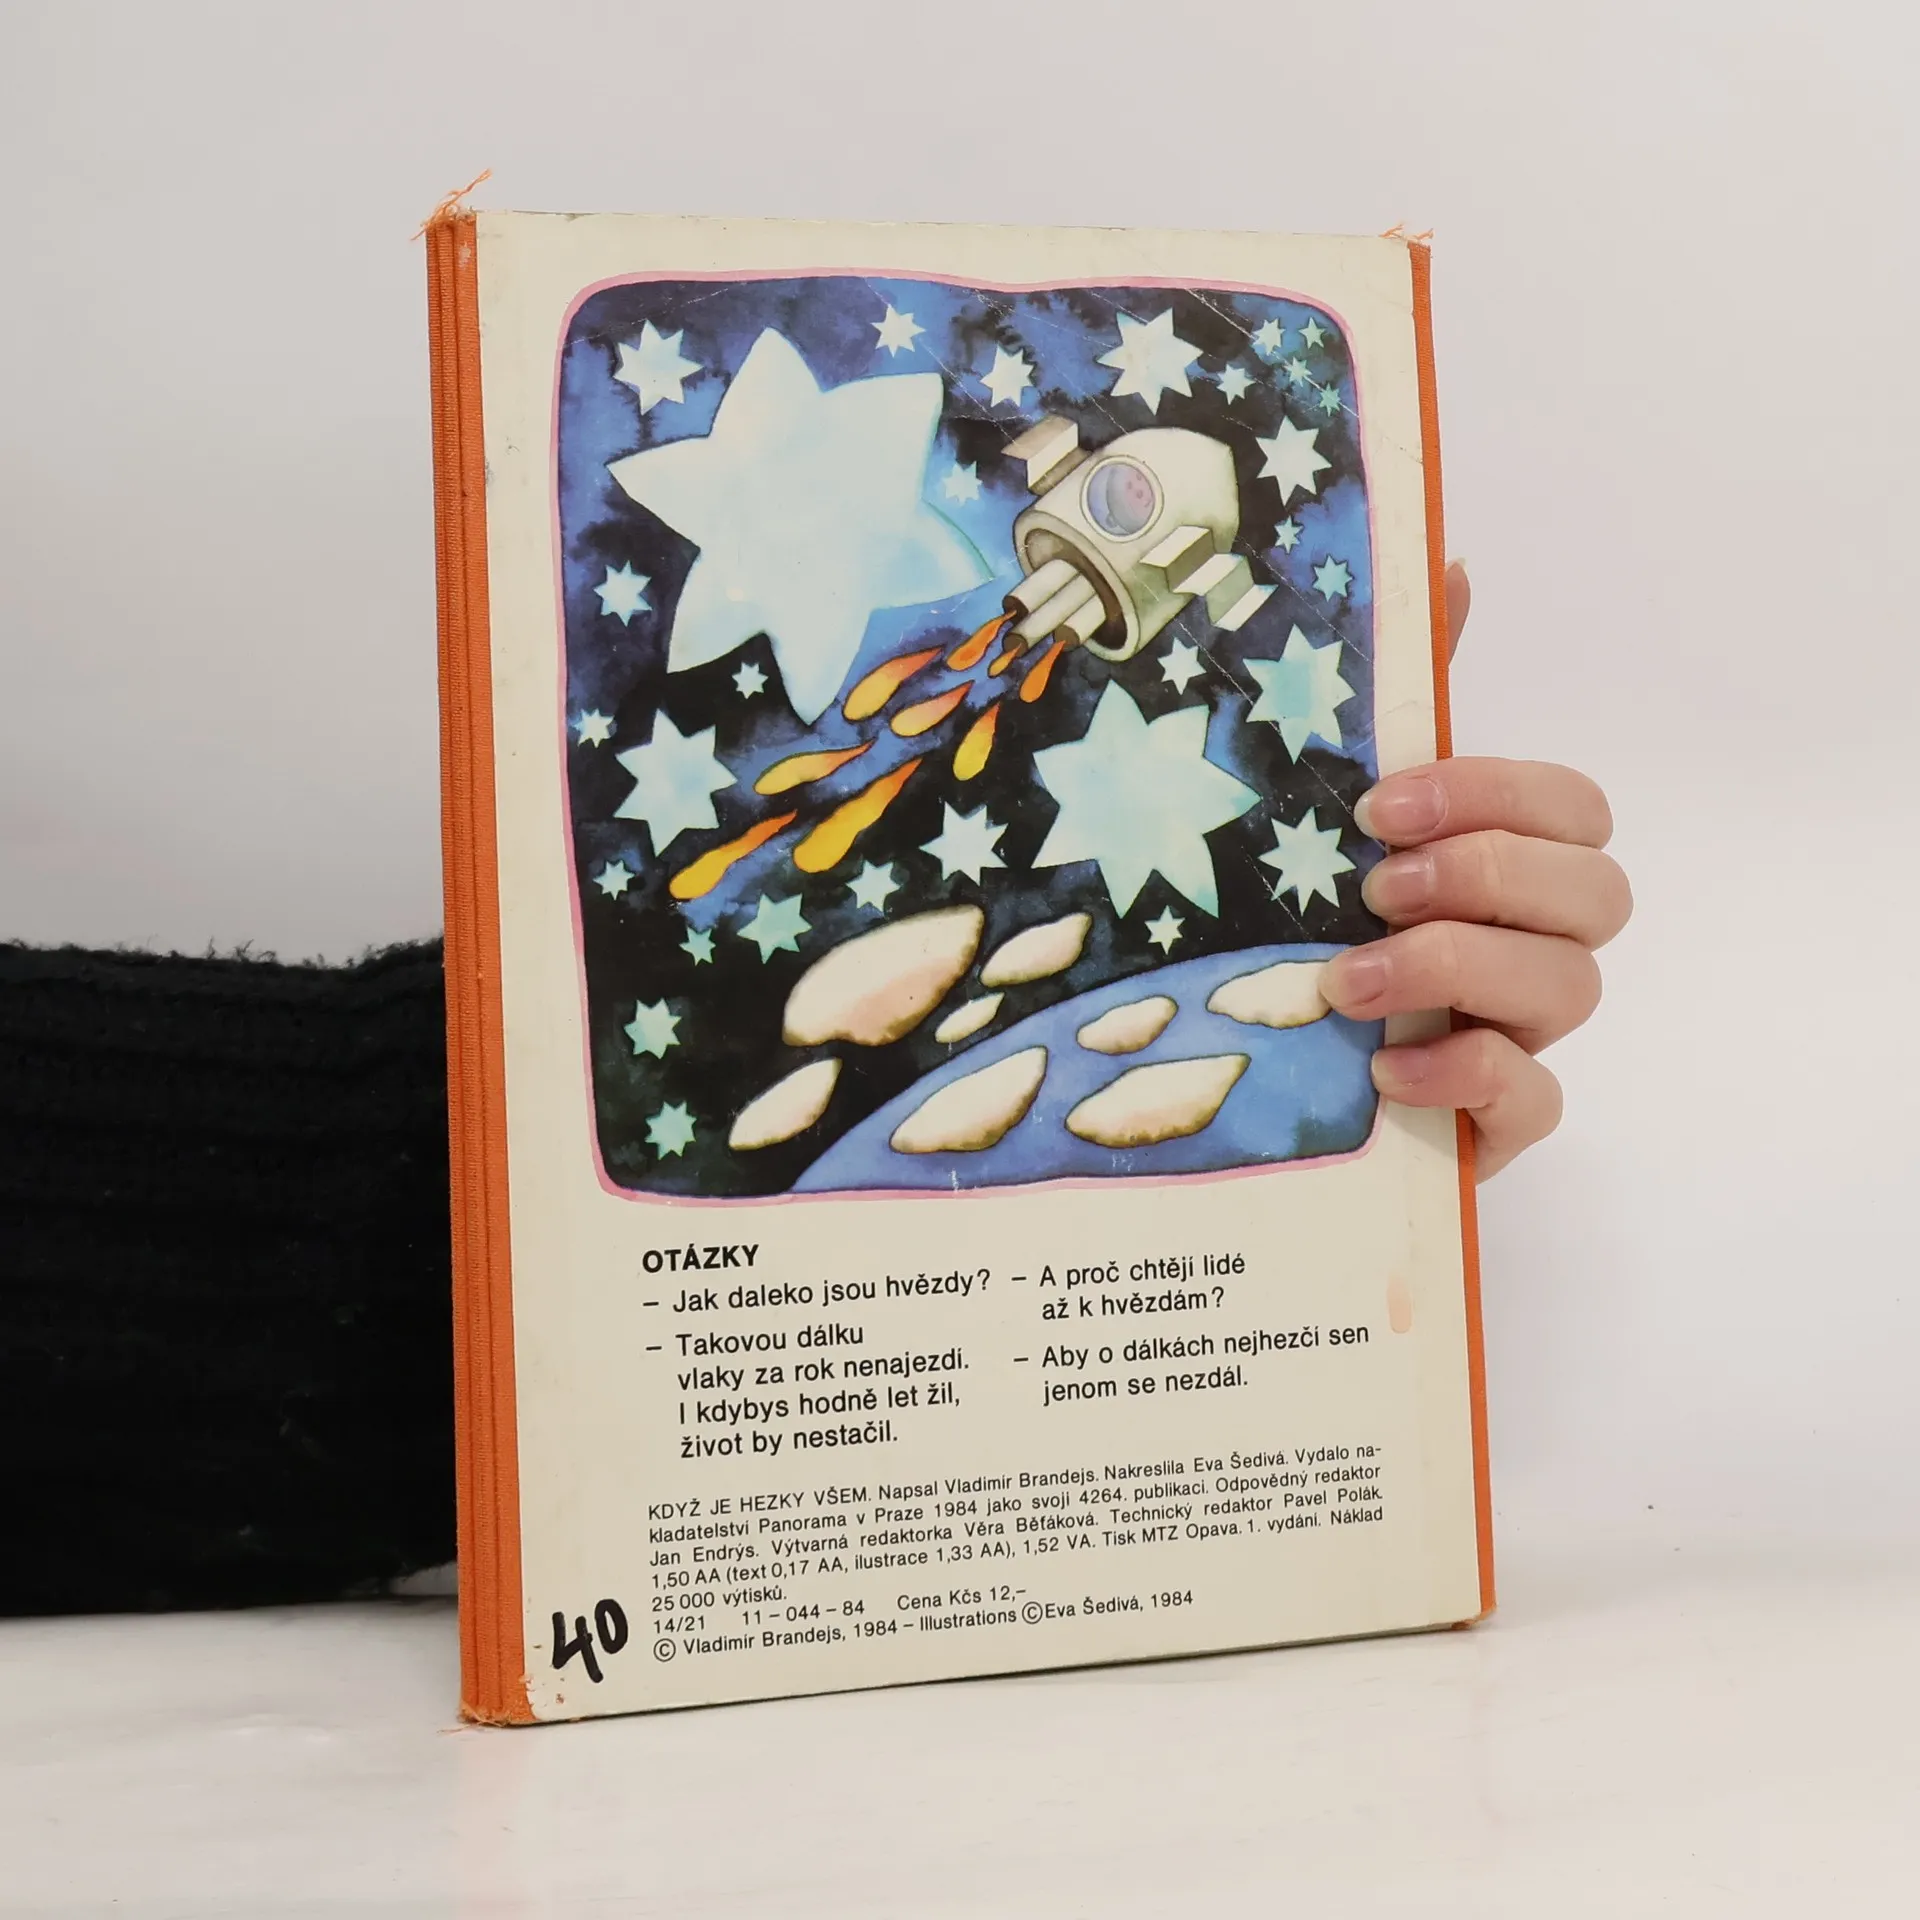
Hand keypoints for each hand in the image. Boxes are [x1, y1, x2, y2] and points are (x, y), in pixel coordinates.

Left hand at [1321, 562, 1630, 1178]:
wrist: (1251, 1063)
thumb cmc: (1307, 921)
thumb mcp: (1330, 807)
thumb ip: (1403, 699)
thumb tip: (1447, 561)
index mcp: (1506, 860)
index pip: (1573, 806)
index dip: (1494, 795)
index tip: (1379, 806)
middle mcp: (1533, 940)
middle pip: (1599, 892)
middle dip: (1486, 876)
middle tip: (1376, 885)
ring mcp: (1522, 1032)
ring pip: (1572, 988)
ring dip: (1457, 969)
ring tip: (1347, 980)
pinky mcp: (1495, 1119)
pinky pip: (1534, 1100)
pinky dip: (1464, 1077)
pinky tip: (1384, 1068)